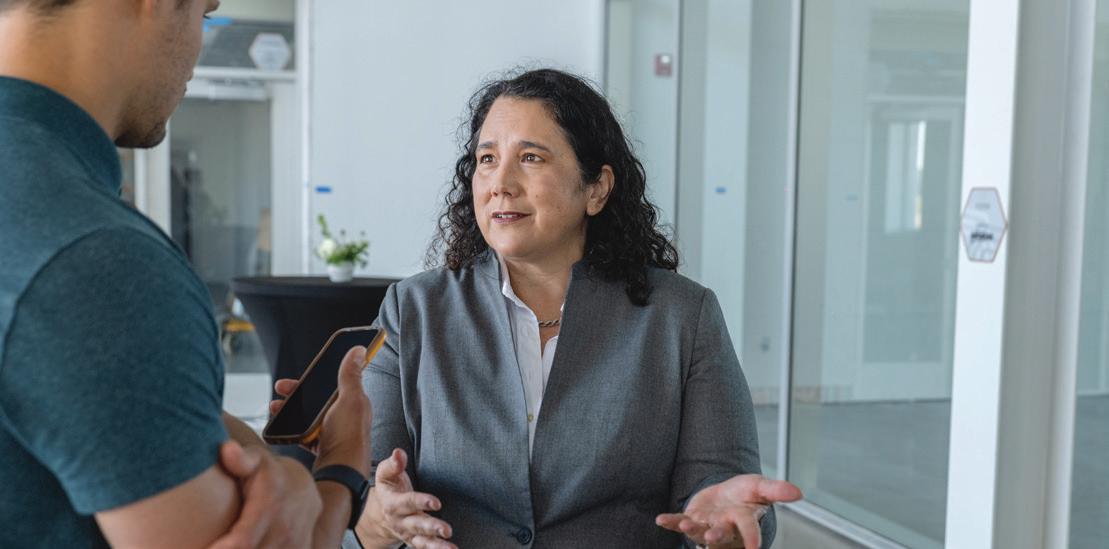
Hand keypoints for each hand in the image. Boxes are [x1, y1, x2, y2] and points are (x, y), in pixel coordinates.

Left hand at [206, 440, 321, 548]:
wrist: (302, 486)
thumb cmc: (267, 474)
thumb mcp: (255, 459)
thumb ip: (241, 458)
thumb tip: (227, 449)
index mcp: (270, 507)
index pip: (242, 542)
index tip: (204, 547)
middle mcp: (285, 529)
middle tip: (205, 544)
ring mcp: (295, 544)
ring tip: (222, 543)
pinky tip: (242, 545)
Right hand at [270, 346, 372, 475]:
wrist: (341, 473)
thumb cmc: (348, 436)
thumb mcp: (350, 400)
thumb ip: (351, 375)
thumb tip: (359, 349)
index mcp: (354, 402)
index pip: (334, 383)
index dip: (317, 376)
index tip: (300, 373)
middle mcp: (345, 417)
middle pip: (318, 399)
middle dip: (298, 393)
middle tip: (280, 389)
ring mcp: (333, 432)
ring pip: (309, 416)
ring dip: (291, 410)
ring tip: (275, 408)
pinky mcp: (323, 447)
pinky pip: (304, 434)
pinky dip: (292, 429)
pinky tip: (281, 428)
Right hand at [356, 448, 455, 548]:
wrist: (380, 511)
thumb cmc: (389, 487)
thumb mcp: (386, 474)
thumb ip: (393, 464)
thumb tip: (399, 453)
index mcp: (392, 503)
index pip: (408, 503)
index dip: (421, 502)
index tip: (436, 503)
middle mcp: (400, 521)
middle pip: (416, 525)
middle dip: (431, 527)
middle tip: (446, 530)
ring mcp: (408, 533)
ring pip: (422, 541)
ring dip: (436, 546)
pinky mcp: (415, 540)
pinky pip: (425, 547)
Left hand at [656, 474, 801, 548]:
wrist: (726, 496)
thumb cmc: (744, 495)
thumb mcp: (760, 487)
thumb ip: (776, 490)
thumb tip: (798, 492)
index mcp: (743, 519)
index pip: (748, 528)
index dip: (752, 537)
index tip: (755, 548)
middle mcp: (725, 526)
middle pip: (722, 534)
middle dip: (717, 535)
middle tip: (712, 538)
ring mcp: (707, 525)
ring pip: (700, 532)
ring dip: (692, 529)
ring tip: (685, 524)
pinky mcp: (692, 520)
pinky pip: (679, 523)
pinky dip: (670, 522)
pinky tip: (661, 520)